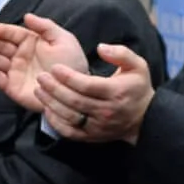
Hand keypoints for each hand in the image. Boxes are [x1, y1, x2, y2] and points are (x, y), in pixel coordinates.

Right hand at [0, 16, 84, 112]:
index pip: (14, 34)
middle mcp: (21, 56)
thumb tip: (27, 16)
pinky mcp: (12, 87)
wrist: (75, 90)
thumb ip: (45, 26)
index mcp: (32, 43)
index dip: (4, 31)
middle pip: (1, 46)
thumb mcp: (63, 40)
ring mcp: (15, 71)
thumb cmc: (72, 64)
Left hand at [39, 41, 157, 143]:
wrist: (144, 118)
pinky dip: (56, 122)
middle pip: (75, 100)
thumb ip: (121, 53)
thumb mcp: (137, 66)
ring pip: (69, 116)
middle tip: (41, 77)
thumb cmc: (136, 88)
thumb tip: (100, 47)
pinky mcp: (91, 136)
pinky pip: (69, 131)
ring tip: (39, 90)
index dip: (68, 77)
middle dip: (54, 88)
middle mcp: (107, 110)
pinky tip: (46, 109)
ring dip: (51, 103)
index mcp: (116, 92)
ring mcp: (98, 126)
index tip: (54, 68)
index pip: (87, 85)